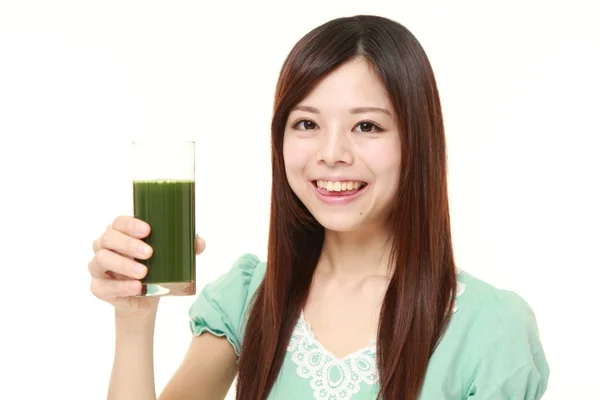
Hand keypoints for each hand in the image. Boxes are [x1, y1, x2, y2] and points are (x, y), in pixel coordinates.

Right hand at [88, 216, 205, 318]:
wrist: (145, 299)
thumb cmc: (155, 268)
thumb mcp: (170, 256)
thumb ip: (184, 246)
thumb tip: (198, 242)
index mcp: (120, 233)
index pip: (119, 222)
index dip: (130, 224)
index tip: (148, 230)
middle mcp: (104, 246)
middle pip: (108, 238)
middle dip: (128, 244)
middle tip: (149, 253)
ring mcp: (98, 267)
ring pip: (101, 260)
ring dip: (123, 265)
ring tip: (143, 272)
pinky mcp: (98, 287)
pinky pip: (103, 286)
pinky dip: (121, 287)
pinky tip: (137, 287)